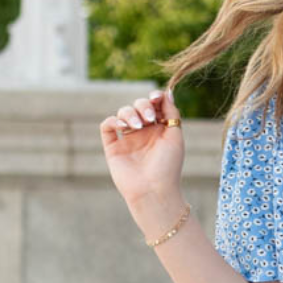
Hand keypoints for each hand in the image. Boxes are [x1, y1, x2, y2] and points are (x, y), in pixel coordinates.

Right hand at [99, 88, 184, 207]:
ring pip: (123, 113)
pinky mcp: (113, 147)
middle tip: (149, 118)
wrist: (153, 190)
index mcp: (159, 129)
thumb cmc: (168, 166)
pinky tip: (122, 125)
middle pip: (138, 105)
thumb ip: (171, 112)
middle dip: (143, 105)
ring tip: (138, 126)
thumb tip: (167, 91)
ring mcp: (127, 139)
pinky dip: (113, 120)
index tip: (156, 97)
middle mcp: (143, 133)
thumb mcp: (175, 135)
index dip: (154, 97)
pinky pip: (107, 126)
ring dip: (130, 113)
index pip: (153, 105)